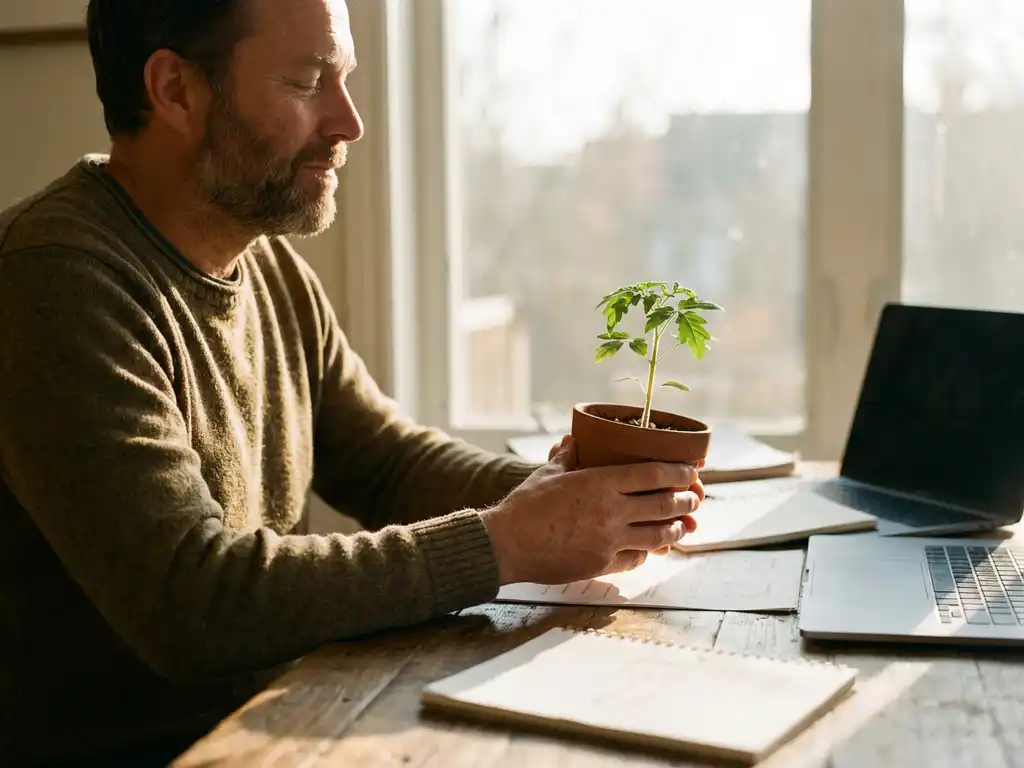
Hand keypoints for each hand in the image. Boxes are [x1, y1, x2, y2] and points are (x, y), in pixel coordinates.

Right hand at [482, 437, 701, 584]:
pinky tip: (650, 548)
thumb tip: (574, 441)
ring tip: (684, 525)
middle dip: (686, 500)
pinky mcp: (601, 564)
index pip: (654, 475)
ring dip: (676, 529)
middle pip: (664, 505)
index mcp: (600, 482)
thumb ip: (567, 457)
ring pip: (658, 535)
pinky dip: (647, 552)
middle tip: (694, 498)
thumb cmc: (525, 505)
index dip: (679, 472)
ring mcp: (609, 540)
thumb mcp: (548, 474)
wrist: (507, 543)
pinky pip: (636, 559)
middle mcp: (611, 511)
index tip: (691, 471)